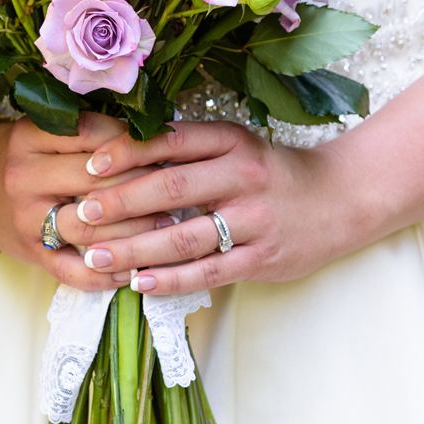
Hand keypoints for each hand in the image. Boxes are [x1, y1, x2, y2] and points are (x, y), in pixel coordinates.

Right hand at [0, 113, 157, 290]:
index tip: (162, 146)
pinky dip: (107, 275)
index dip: (133, 141)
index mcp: (29, 137)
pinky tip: (134, 269)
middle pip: (95, 180)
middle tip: (176, 187)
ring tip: (166, 224)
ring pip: (90, 227)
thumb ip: (91, 129)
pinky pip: (74, 272)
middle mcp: (23, 176)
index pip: (91, 133)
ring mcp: (26, 219)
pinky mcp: (32, 254)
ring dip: (136, 229)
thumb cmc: (29, 155)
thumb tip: (158, 136)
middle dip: (143, 184)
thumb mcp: (47, 130)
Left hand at [58, 122, 376, 294]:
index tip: (88, 165)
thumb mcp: (234, 145)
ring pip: (186, 237)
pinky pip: (209, 272)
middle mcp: (244, 176)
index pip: (171, 142)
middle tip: (81, 213)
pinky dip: (171, 279)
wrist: (342, 198)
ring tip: (96, 256)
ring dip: (136, 248)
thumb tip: (112, 145)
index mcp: (232, 141)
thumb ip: (185, 147)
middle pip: (172, 188)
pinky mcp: (263, 258)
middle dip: (121, 202)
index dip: (127, 152)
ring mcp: (256, 220)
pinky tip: (138, 283)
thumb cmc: (271, 172)